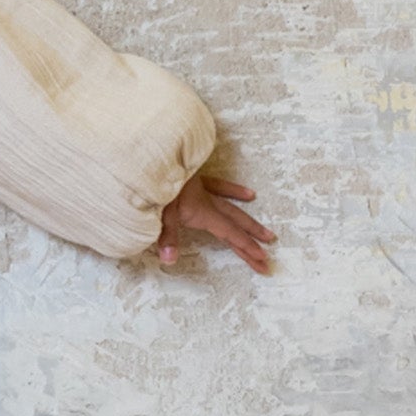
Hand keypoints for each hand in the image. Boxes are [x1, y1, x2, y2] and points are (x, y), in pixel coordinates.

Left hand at [156, 173, 274, 275]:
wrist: (147, 155)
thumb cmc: (149, 183)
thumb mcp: (155, 211)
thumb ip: (166, 236)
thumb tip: (170, 260)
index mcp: (200, 210)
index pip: (229, 232)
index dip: (246, 246)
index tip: (263, 259)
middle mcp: (205, 200)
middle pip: (234, 222)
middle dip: (251, 238)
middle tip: (268, 251)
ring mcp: (200, 188)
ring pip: (229, 206)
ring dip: (245, 218)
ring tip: (262, 230)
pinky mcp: (192, 178)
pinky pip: (217, 185)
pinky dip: (231, 190)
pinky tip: (246, 193)